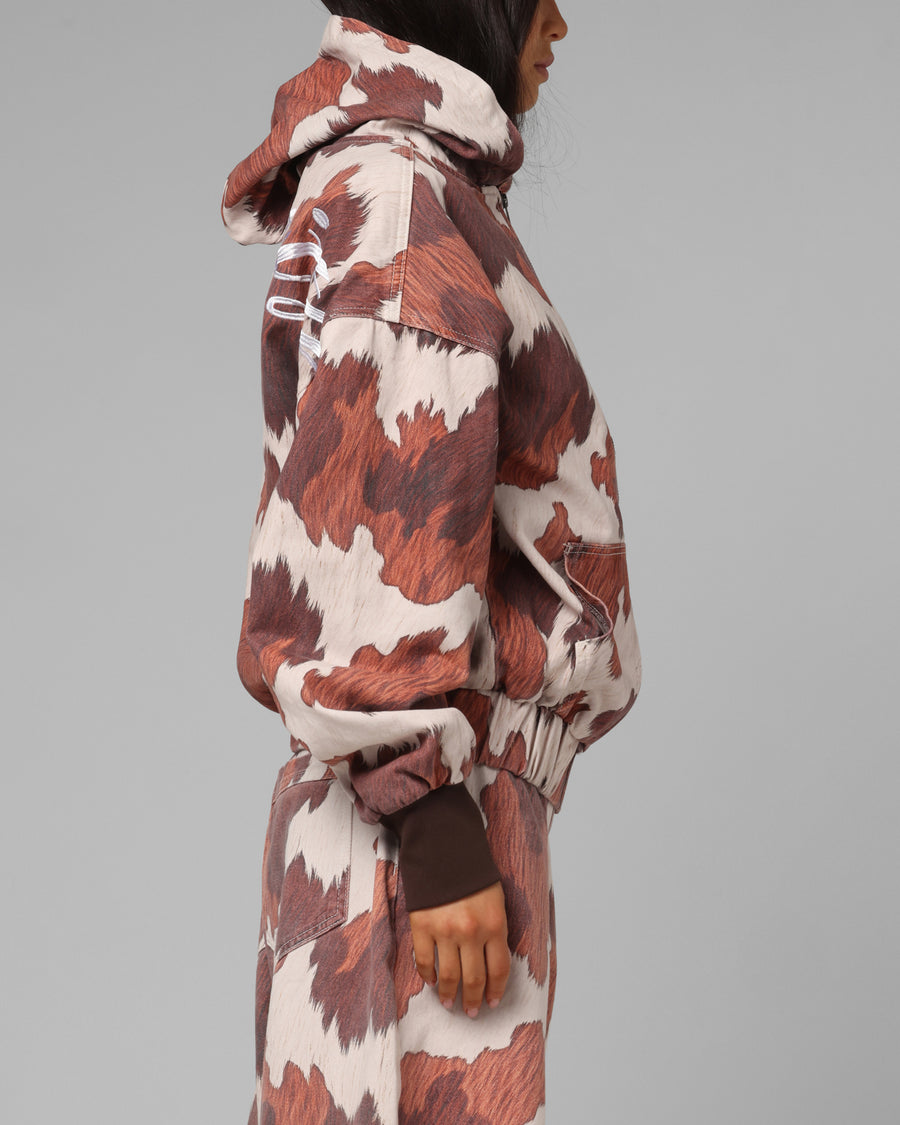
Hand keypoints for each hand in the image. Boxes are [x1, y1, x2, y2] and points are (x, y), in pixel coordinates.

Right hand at [408, 880, 509, 1016]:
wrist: (444, 846)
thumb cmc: (473, 873)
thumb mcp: (496, 899)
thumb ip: (496, 929)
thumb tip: (493, 961)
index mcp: (495, 924)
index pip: (499, 969)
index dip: (496, 990)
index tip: (493, 1003)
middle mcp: (471, 931)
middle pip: (474, 979)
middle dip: (473, 1000)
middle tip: (471, 1012)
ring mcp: (445, 930)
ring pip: (449, 976)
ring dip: (450, 995)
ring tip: (450, 1004)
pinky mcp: (422, 925)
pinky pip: (425, 960)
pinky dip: (428, 975)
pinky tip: (432, 982)